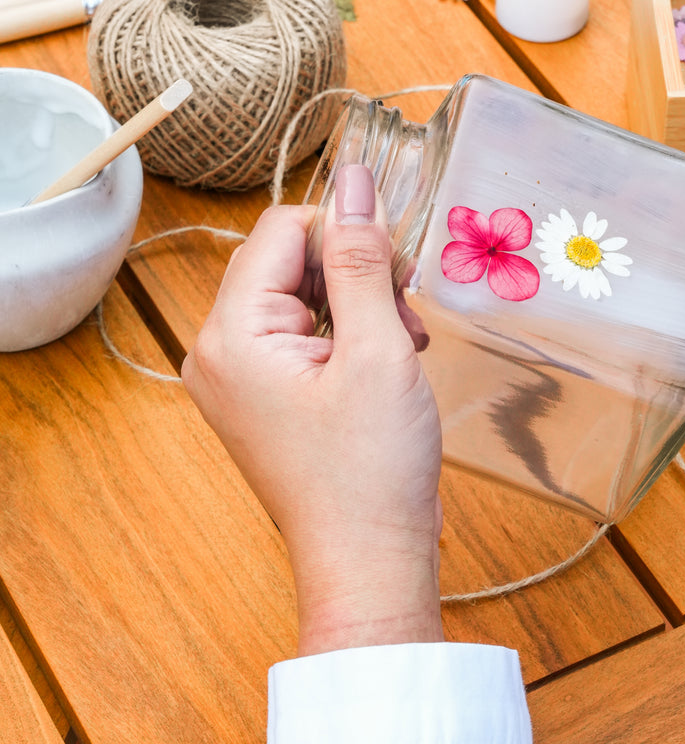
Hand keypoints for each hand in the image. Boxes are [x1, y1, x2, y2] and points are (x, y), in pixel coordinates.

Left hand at [182, 164, 442, 653]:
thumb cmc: (370, 471)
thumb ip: (362, 258)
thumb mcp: (378, 349)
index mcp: (231, 335)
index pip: (281, 228)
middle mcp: (219, 350)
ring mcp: (239, 376)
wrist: (370, 563)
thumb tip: (356, 180)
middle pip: (287, 258)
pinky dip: (351, 333)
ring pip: (302, 293)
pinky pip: (303, 332)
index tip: (396, 268)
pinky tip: (389, 361)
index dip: (345, 233)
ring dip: (361, 302)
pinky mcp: (265, 396)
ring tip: (404, 345)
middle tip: (405, 309)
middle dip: (355, 271)